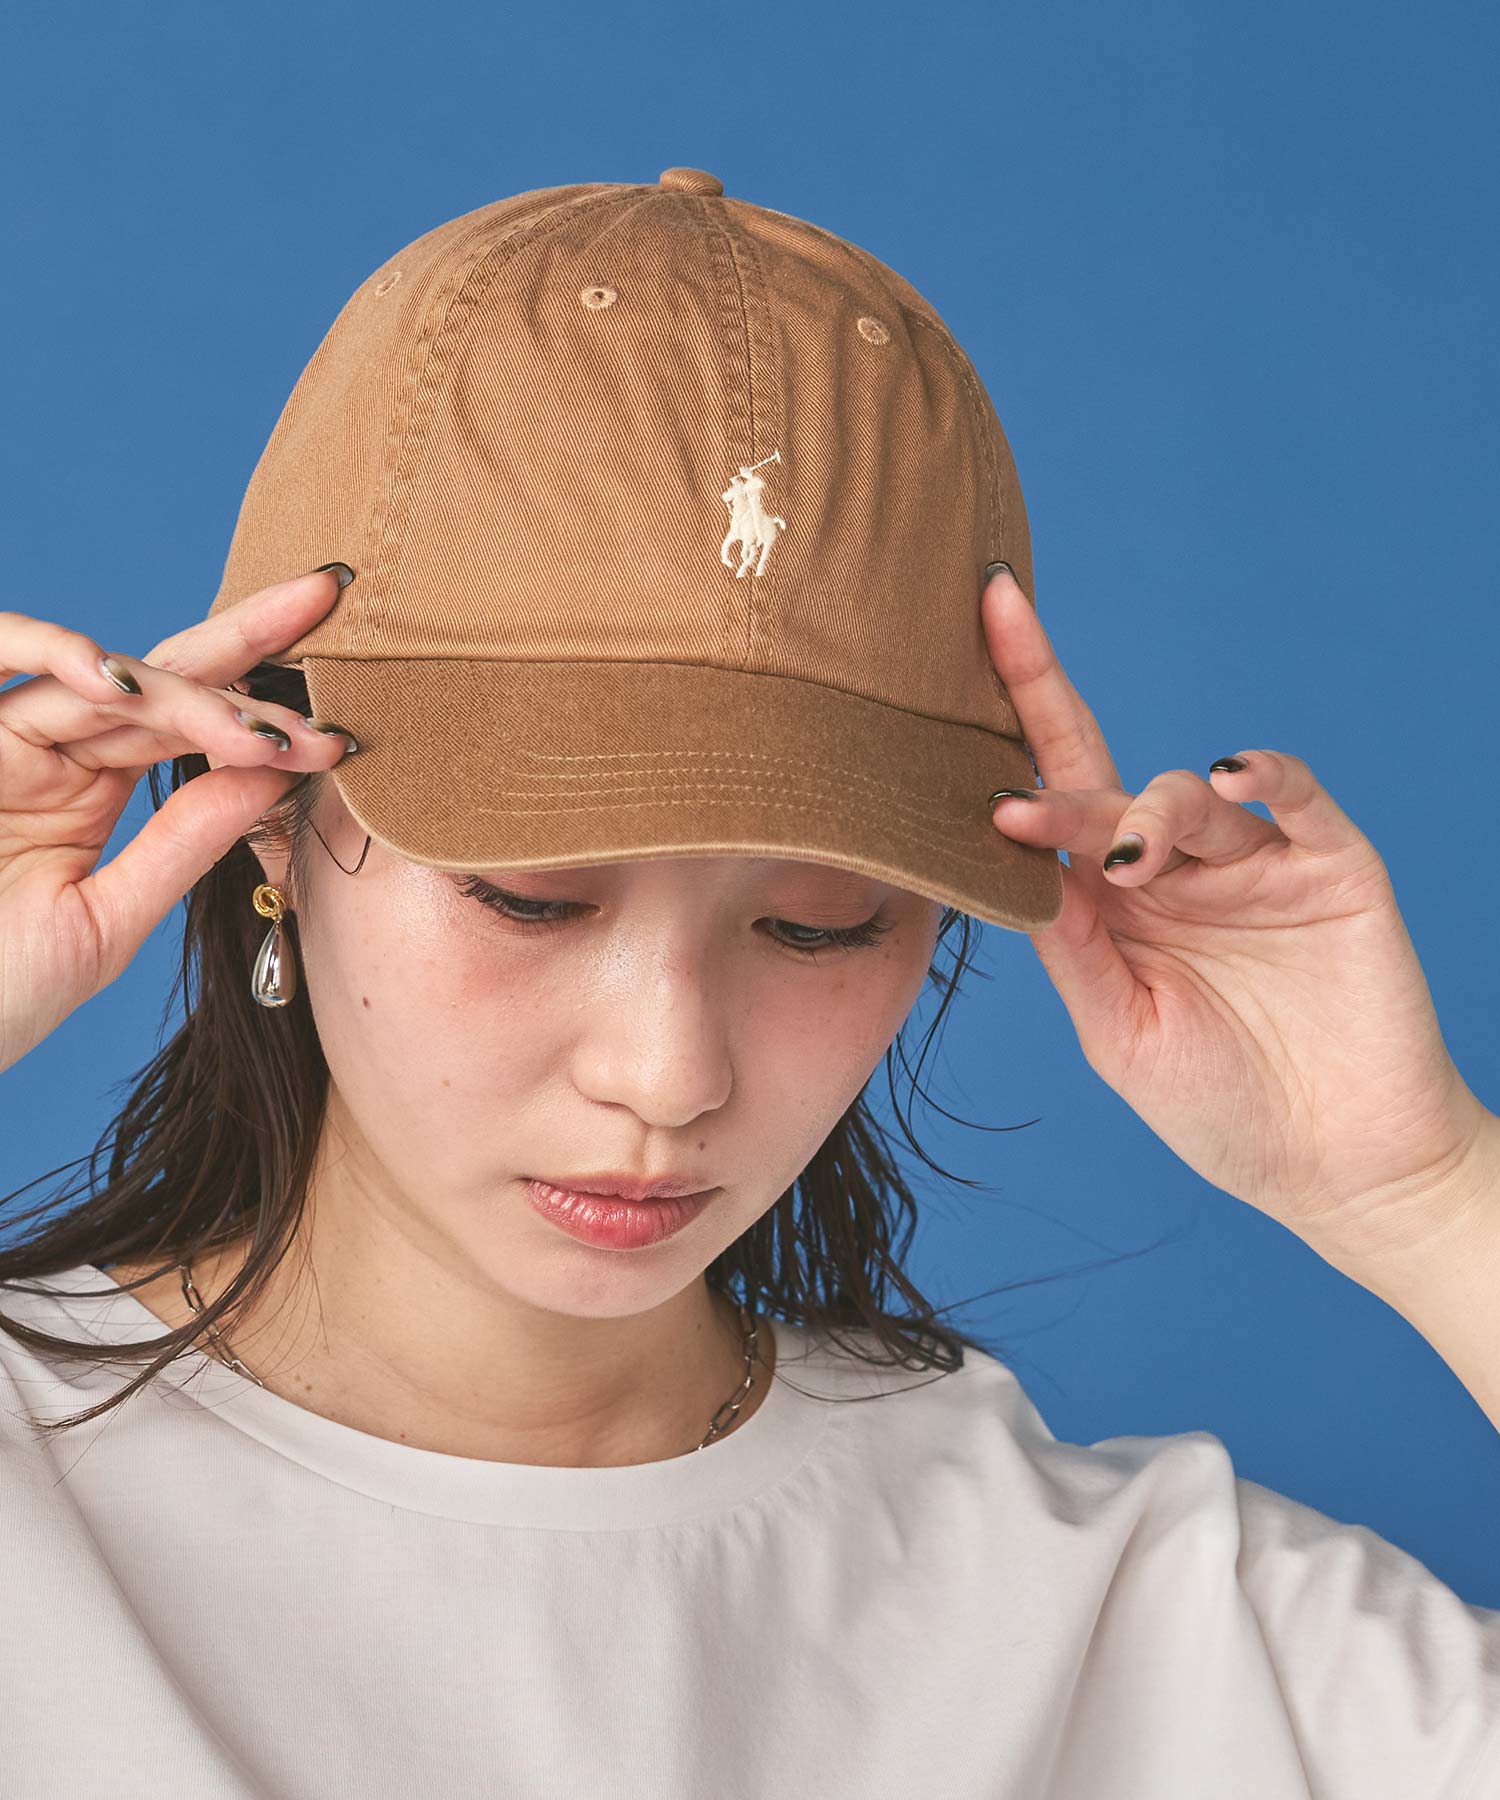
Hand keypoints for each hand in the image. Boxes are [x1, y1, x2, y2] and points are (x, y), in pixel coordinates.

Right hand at [0, 567, 356, 1074]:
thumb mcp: (105, 919)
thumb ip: (182, 842)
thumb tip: (276, 773)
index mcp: (90, 789)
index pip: (193, 728)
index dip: (264, 717)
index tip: (343, 734)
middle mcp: (53, 749)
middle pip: (164, 677)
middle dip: (249, 640)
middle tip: (326, 603)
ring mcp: (4, 737)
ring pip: (104, 677)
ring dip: (184, 693)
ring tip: (253, 724)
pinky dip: (52, 652)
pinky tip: (117, 679)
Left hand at [979, 562, 1496, 1289]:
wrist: (1338, 1166)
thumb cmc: (1219, 1107)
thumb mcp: (1121, 1031)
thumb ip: (1074, 945)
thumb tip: (1014, 857)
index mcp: (1112, 905)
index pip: (1052, 797)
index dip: (1016, 714)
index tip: (977, 633)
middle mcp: (1174, 869)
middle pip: (1102, 775)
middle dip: (1050, 736)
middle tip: (1019, 793)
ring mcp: (1252, 863)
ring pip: (1187, 793)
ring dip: (1151, 811)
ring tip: (1135, 863)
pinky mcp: (1328, 866)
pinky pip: (1293, 797)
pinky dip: (1267, 777)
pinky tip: (1236, 780)